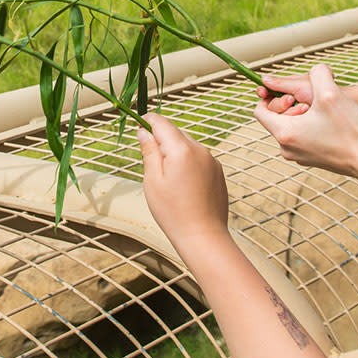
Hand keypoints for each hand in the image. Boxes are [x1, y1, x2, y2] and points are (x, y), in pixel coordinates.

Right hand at [137, 114, 232, 253]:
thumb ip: (149, 152)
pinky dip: (188, 162)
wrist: (203, 236)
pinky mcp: (218, 171)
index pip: (162, 123)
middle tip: (151, 163)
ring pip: (188, 145)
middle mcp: (200, 149)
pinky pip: (199, 158)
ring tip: (168, 179)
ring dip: (175, 152)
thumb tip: (144, 132)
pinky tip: (183, 185)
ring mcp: (211, 160)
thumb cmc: (173, 212)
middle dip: (161, 140)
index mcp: (181, 149)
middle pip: (176, 133)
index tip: (139, 126)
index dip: (148, 121)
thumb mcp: (153, 181)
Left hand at [254, 63, 357, 182]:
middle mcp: (287, 148)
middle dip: (290, 105)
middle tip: (310, 101)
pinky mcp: (312, 159)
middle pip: (275, 119)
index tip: (290, 93)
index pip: (259, 111)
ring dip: (302, 115)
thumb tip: (313, 69)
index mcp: (284, 133)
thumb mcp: (331, 93)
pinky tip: (329, 122)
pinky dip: (310, 126)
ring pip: (290, 127)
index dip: (271, 96)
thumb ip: (317, 74)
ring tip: (322, 112)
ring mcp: (299, 156)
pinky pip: (302, 137)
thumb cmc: (350, 130)